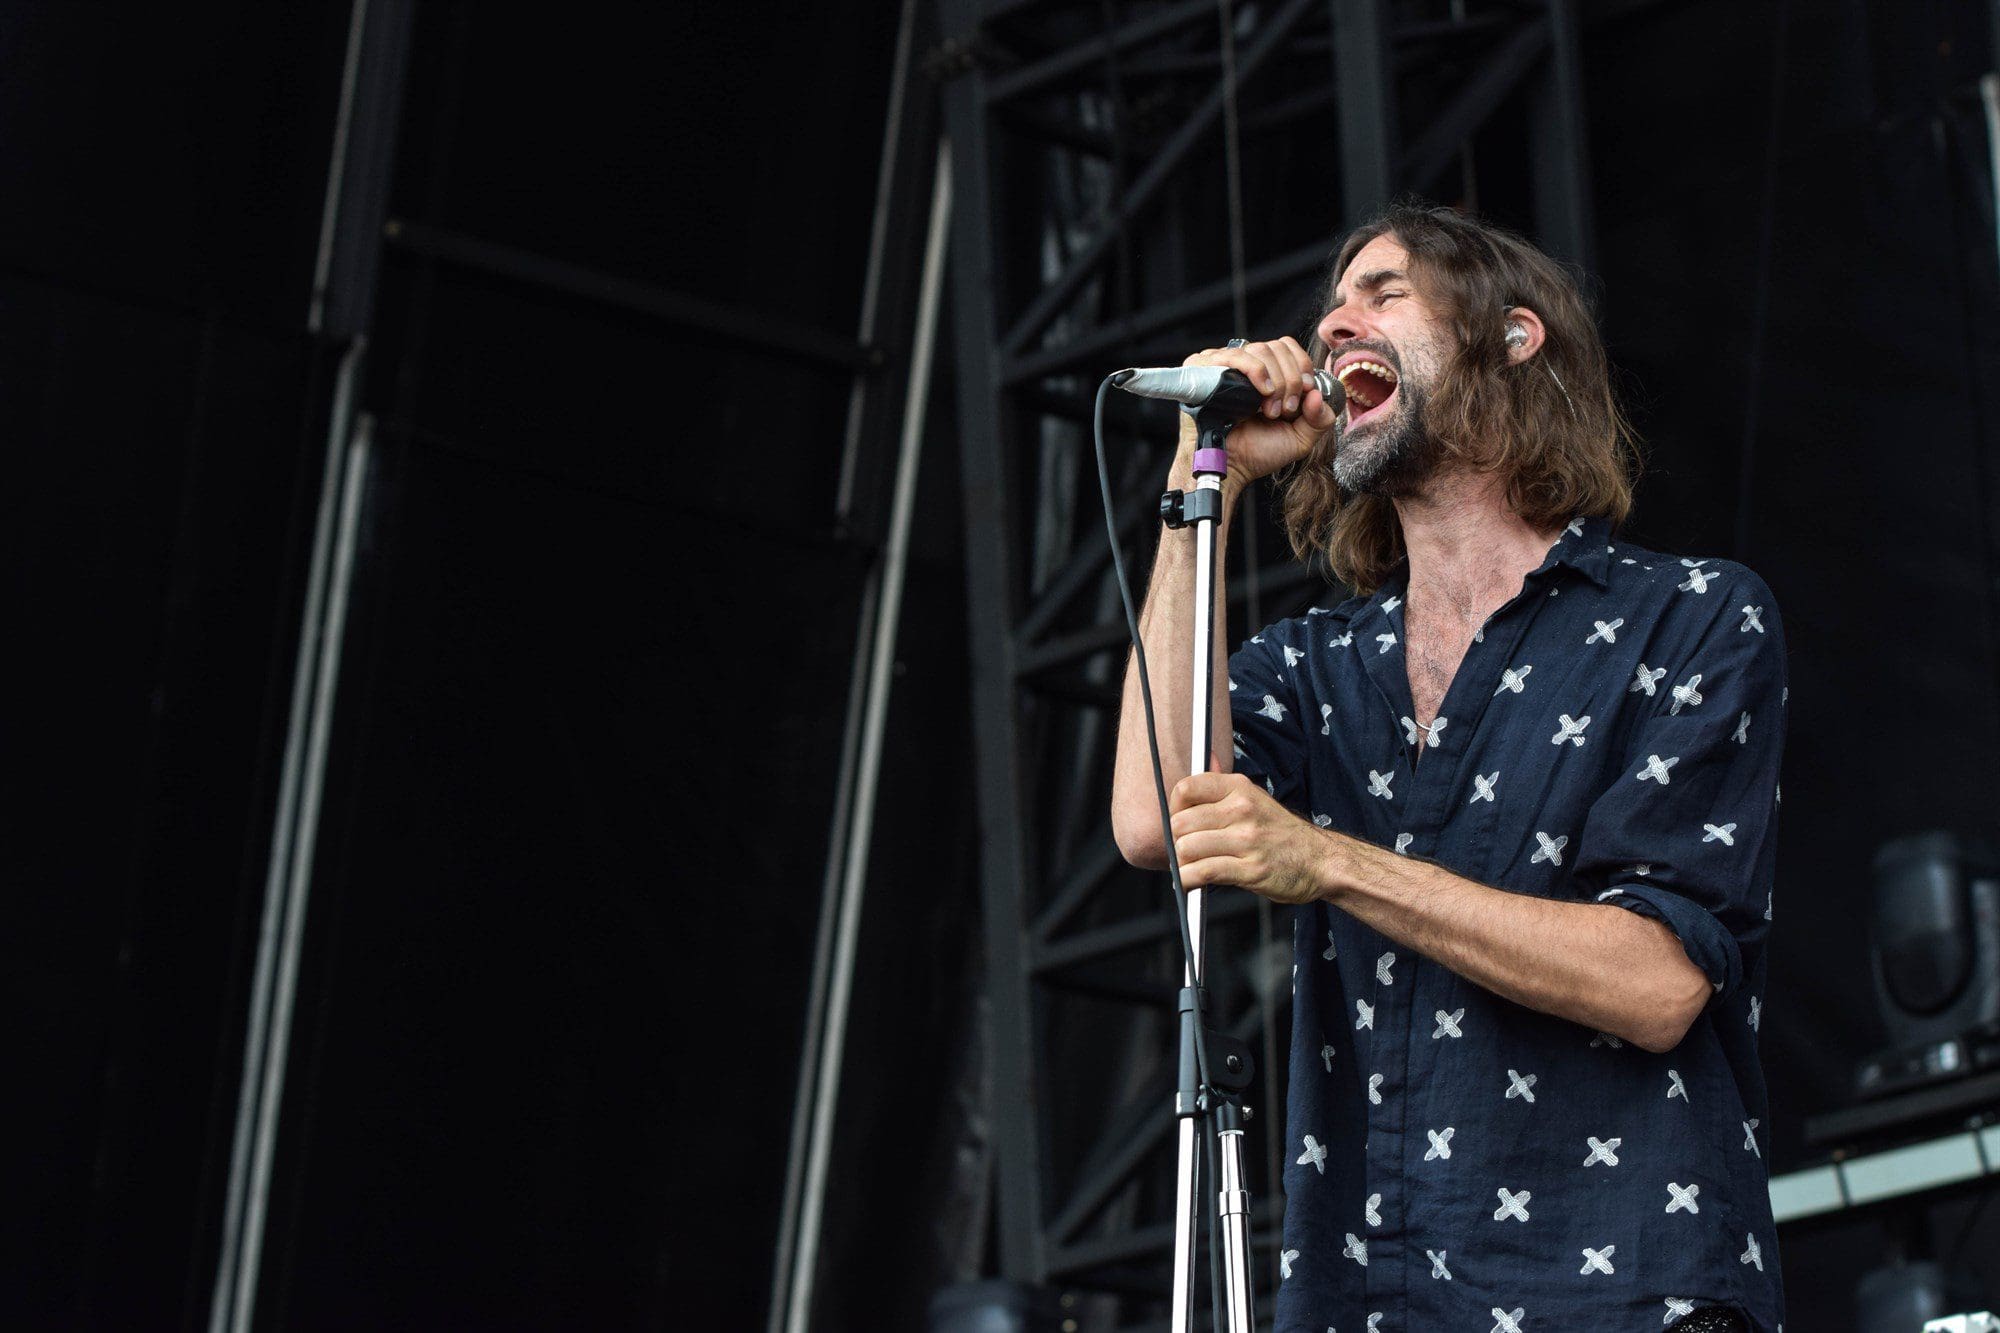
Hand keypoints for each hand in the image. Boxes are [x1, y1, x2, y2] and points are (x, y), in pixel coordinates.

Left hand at [1167, 772, 1337, 904]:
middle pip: (1181, 823)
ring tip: (1192, 866)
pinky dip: (1189, 881)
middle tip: (1187, 849)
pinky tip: (1192, 882)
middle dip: (1177, 840)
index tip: (1179, 821)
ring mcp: (1247, 840)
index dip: (1174, 808)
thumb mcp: (1256, 798)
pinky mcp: (1250, 869)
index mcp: (1240, 788)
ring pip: (1188, 848)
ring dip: (1183, 863)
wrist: (1321, 860)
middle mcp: (1242, 810)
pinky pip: (1203, 872)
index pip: (1186, 789)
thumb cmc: (1282, 833)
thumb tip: (1205, 757)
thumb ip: (1224, 785)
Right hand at [1174, 336, 1338, 490]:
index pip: (1288, 347)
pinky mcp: (1207, 368)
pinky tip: (1260, 392)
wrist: (1229, 466)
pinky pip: (1235, 355)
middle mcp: (1247, 365)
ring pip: (1260, 349)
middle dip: (1290, 380)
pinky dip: (1255, 370)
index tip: (1304, 394)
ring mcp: (1225, 365)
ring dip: (1275, 381)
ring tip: (1268, 410)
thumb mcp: (1300, 439)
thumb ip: (1320, 419)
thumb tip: (1317, 393)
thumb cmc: (1257, 453)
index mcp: (1268, 373)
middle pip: (1277, 347)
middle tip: (1283, 410)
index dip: (1302, 366)